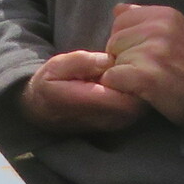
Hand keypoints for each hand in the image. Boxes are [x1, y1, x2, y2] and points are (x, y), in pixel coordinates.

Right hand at [21, 49, 146, 132]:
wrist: (41, 113)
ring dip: (140, 89)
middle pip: (141, 102)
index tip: (130, 60)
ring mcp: (115, 124)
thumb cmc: (49, 86)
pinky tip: (125, 82)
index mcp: (90, 103)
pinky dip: (136, 95)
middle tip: (135, 63)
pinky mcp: (119, 124)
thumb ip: (83, 62)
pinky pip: (137, 109)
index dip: (134, 77)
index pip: (129, 95)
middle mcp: (107, 118)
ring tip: (129, 72)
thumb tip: (109, 59)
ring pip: (142, 107)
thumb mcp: (57, 66)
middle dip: (141, 82)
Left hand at [99, 2, 183, 123]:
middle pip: (114, 40)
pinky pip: (112, 77)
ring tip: (149, 81)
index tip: (148, 55)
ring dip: (123, 73)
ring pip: (112, 60)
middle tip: (150, 70)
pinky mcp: (146, 75)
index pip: (121, 20)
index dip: (128, 40)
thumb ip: (146, 19)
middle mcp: (159, 28)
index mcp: (166, 14)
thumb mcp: (176, 34)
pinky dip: (121, 88)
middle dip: (123, 57)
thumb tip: (118, 8)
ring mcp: (153, 51)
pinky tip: (141, 91)